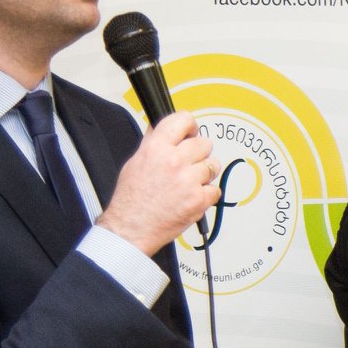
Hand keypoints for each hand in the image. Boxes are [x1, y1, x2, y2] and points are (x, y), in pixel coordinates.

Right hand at [98, 111, 218, 255]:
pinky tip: (191, 197)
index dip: (190, 126)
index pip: (184, 120)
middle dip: (199, 153)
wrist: (131, 228)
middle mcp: (174, 161)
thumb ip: (153, 143)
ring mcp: (188, 181)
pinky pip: (215, 189)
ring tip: (188, 182)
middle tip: (189, 163)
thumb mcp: (135, 161)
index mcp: (156, 148)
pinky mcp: (198, 200)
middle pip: (205, 143)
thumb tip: (165, 128)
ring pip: (213, 166)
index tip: (190, 133)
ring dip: (204, 173)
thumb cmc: (131, 199)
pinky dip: (206, 194)